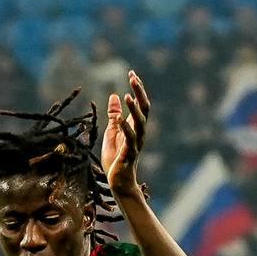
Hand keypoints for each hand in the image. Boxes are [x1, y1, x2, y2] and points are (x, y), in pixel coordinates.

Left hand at [103, 72, 149, 201]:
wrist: (119, 183)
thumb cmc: (116, 159)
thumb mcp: (112, 132)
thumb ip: (114, 115)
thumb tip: (114, 95)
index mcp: (135, 126)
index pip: (140, 104)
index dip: (137, 88)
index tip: (132, 72)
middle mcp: (139, 133)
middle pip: (144, 109)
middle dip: (139, 93)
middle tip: (133, 77)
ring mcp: (135, 144)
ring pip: (140, 124)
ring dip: (134, 109)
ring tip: (127, 95)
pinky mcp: (129, 155)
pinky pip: (130, 141)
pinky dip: (125, 129)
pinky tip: (119, 119)